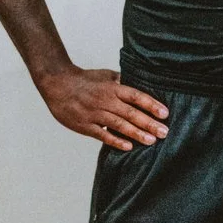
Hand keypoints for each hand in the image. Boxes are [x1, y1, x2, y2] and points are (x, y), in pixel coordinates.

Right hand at [36, 65, 169, 151]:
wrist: (57, 84)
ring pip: (119, 125)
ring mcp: (95, 114)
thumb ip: (123, 82)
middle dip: (149, 123)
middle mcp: (105, 101)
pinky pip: (102, 134)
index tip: (165, 113)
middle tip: (164, 132)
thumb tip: (142, 83)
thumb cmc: (84, 80)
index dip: (151, 105)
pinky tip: (128, 147)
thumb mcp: (105, 76)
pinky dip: (115, 141)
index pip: (136, 96)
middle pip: (131, 113)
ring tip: (151, 141)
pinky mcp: (85, 125)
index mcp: (113, 88)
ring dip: (136, 133)